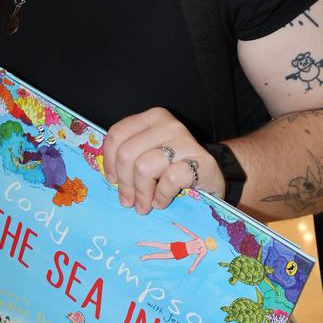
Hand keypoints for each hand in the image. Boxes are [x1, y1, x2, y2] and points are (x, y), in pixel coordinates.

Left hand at [102, 107, 223, 213]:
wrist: (213, 173)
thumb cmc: (175, 165)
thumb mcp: (150, 153)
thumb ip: (131, 156)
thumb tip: (110, 177)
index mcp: (151, 118)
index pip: (117, 135)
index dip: (110, 161)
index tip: (112, 180)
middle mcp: (167, 125)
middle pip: (127, 154)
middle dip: (124, 183)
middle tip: (128, 201)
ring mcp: (185, 141)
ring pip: (144, 167)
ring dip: (142, 193)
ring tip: (145, 205)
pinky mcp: (201, 162)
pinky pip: (169, 180)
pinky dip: (161, 195)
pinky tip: (162, 201)